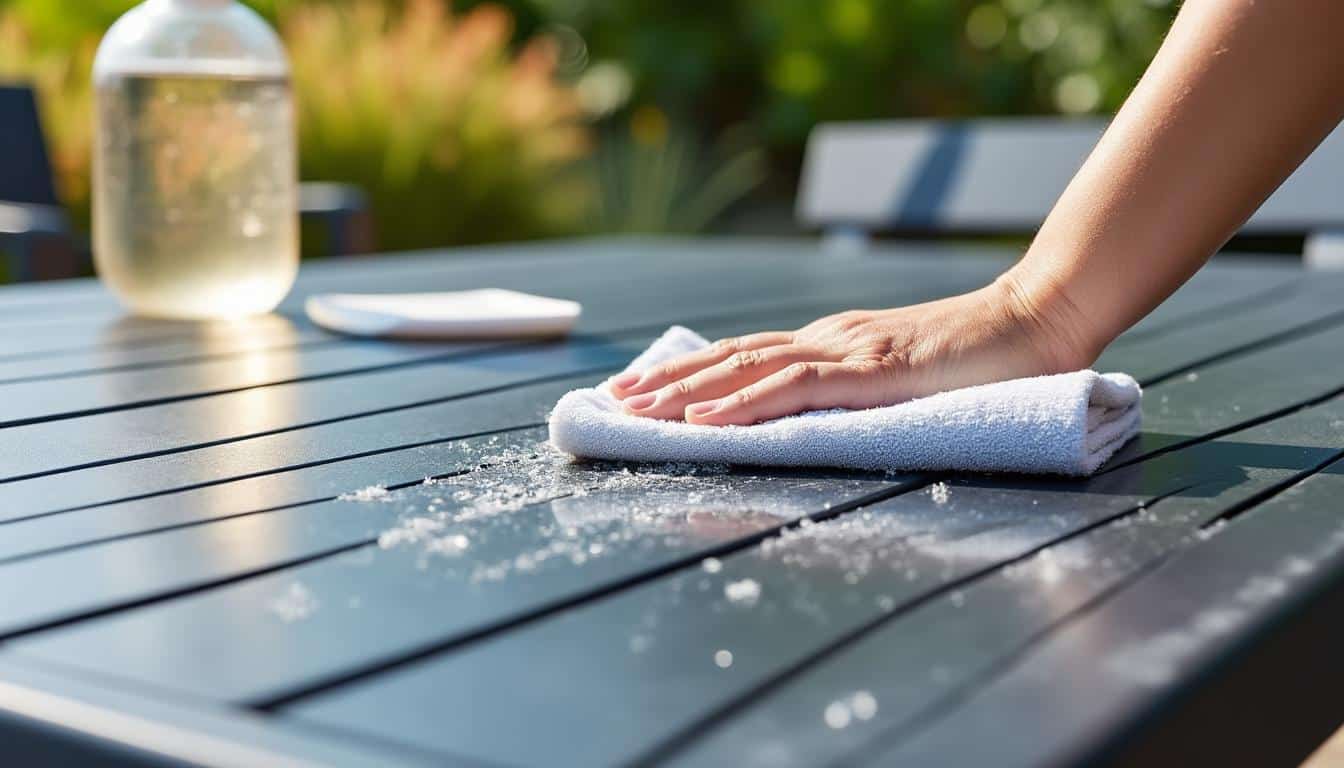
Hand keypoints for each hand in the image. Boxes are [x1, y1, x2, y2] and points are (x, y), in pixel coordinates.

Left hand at [609, 273, 1094, 425]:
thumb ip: (861, 385)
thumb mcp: (906, 373)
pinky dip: (741, 404)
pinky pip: (792, 388)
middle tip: (613, 399)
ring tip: (635, 409)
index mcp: (835, 341)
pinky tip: (703, 420)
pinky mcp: (871, 370)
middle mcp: (830, 338)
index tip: (643, 392)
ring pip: (747, 369)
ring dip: (685, 392)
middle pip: (730, 357)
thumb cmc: (983, 356)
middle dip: (666, 381)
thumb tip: (816, 410)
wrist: (1039, 320)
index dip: (691, 373)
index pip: (747, 356)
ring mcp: (848, 350)